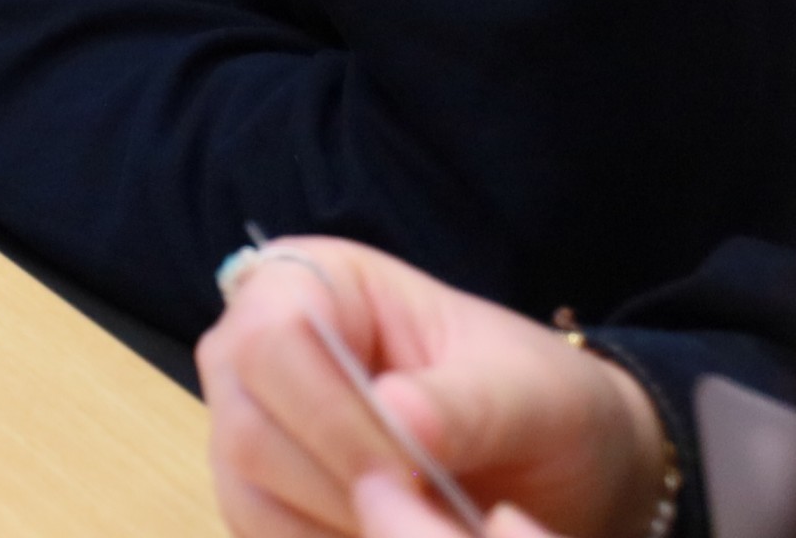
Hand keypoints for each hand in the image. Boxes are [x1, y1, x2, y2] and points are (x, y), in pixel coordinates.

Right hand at [201, 234, 664, 537]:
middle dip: (343, 488)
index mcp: (311, 283)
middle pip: (246, 428)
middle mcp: (253, 349)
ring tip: (426, 530)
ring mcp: (245, 424)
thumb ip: (468, 404)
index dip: (331, 415)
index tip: (414, 474)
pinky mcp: (255, 496)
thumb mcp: (529, 392)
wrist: (549, 463)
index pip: (271, 339)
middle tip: (430, 519)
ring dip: (339, 529)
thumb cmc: (534, 399)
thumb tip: (400, 416)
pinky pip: (259, 536)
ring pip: (246, 495)